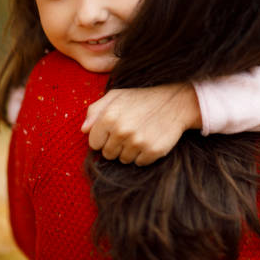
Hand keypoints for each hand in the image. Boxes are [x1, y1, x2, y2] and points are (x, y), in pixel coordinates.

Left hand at [81, 83, 201, 165]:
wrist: (175, 102)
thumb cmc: (142, 99)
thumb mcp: (116, 96)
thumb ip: (95, 110)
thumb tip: (83, 130)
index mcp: (109, 116)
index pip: (94, 143)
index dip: (103, 138)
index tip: (114, 131)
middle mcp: (122, 130)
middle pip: (108, 154)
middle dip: (116, 146)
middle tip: (130, 132)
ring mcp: (138, 142)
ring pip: (123, 160)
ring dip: (130, 151)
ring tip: (140, 135)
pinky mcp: (153, 151)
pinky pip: (139, 163)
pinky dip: (144, 155)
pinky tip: (149, 140)